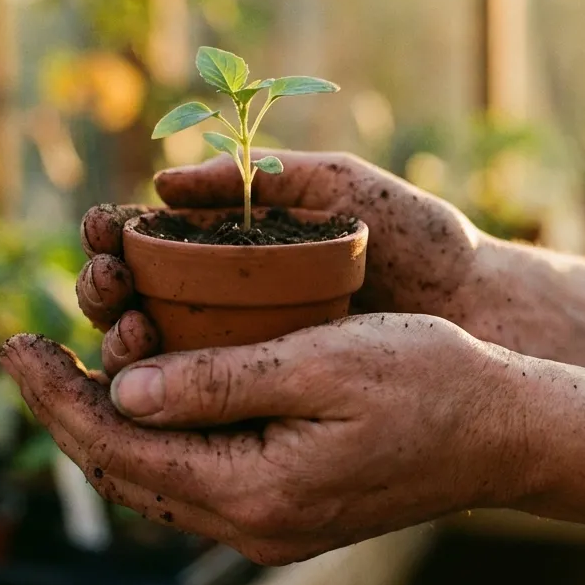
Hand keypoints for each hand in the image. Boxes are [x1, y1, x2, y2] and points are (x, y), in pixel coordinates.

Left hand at [0, 315, 530, 564]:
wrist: (502, 432)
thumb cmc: (427, 380)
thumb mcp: (323, 362)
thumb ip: (220, 381)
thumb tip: (124, 391)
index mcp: (254, 491)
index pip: (119, 450)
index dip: (57, 397)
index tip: (12, 345)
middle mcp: (251, 523)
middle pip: (125, 469)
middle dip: (67, 407)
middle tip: (24, 350)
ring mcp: (268, 523)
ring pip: (155, 475)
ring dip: (106, 419)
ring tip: (67, 363)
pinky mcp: (285, 506)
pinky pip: (193, 474)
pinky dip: (153, 432)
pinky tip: (140, 392)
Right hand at [76, 152, 488, 376]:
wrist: (485, 309)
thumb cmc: (418, 238)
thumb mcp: (340, 189)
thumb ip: (262, 178)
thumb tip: (164, 183)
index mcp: (239, 250)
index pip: (152, 248)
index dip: (114, 241)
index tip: (99, 232)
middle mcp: (231, 306)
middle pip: (139, 304)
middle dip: (107, 291)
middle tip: (106, 281)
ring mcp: (250, 358)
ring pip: (158, 360)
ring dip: (124, 346)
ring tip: (128, 328)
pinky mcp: (272, 402)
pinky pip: (201, 406)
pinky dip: (163, 397)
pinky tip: (145, 389)